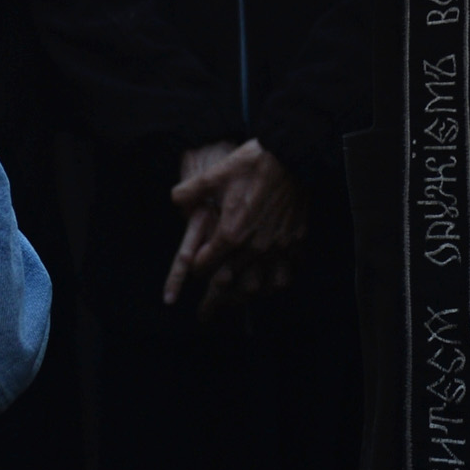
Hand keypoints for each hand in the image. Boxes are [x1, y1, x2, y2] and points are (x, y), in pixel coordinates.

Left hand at [167, 139, 309, 319]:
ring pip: (258, 284)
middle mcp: (253, 246)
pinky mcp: (295, 240)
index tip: (195, 269)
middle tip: (204, 315)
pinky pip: (286, 272)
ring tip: (236, 306)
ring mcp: (276, 246)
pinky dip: (277, 281)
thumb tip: (174, 199)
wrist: (292, 154)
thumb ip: (191, 190)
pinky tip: (272, 285)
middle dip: (213, 300)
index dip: (196, 268)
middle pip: (228, 283)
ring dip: (244, 297)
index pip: (205, 264)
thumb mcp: (216, 173)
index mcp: (230, 232)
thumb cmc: (253, 163)